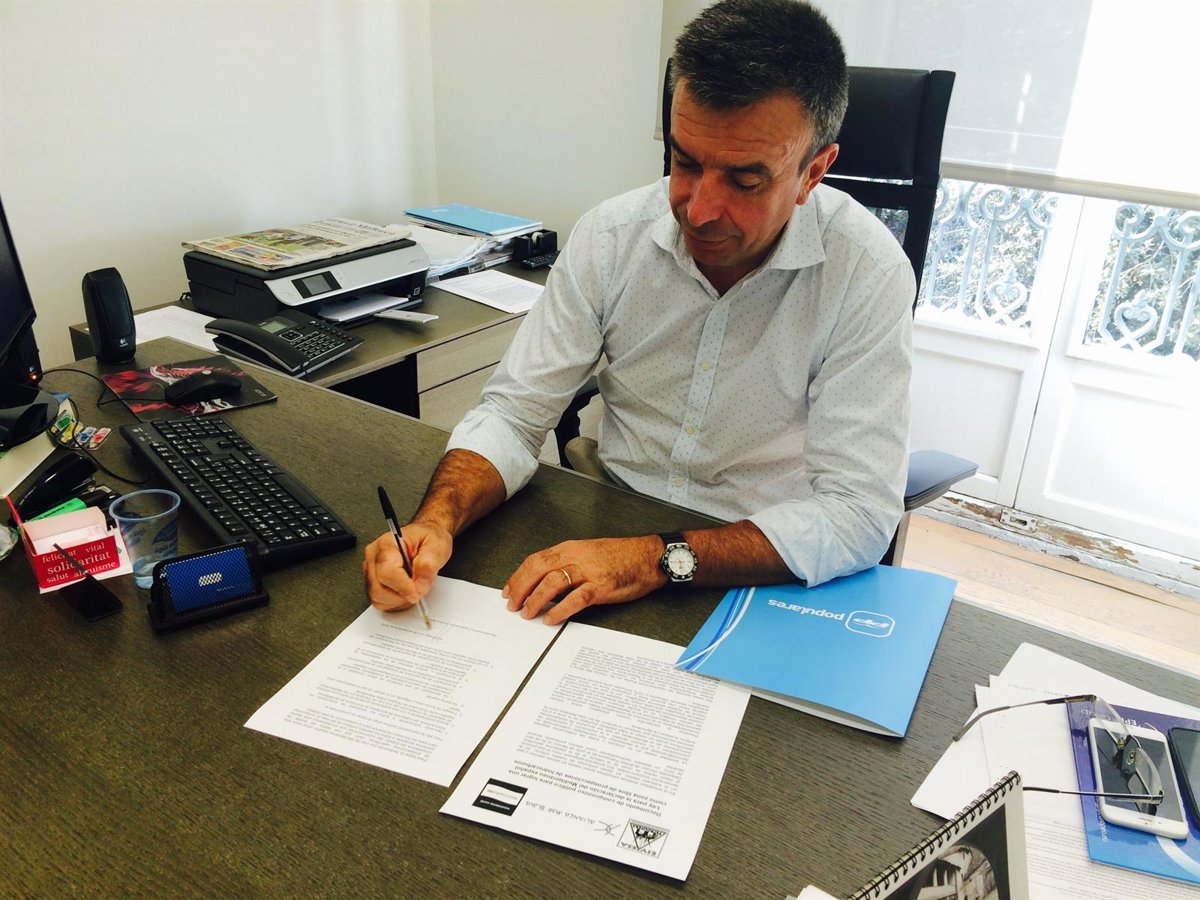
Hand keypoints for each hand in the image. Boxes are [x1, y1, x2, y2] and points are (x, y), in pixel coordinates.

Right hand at [362, 520, 451, 611]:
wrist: (425, 537)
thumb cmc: (428, 538)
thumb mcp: (437, 546)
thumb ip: (428, 565)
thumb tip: (419, 586)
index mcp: (387, 544)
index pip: (387, 571)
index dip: (403, 587)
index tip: (418, 592)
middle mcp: (374, 556)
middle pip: (378, 588)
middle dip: (402, 595)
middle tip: (419, 588)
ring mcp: (371, 569)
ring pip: (377, 597)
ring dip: (398, 600)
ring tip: (413, 588)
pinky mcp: (373, 581)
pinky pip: (379, 601)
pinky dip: (394, 603)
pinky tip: (405, 593)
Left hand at [502, 535, 665, 625]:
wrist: (648, 556)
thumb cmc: (622, 555)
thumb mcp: (589, 552)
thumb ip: (567, 562)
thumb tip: (546, 579)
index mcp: (571, 548)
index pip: (536, 560)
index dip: (518, 576)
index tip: (509, 590)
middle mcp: (576, 556)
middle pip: (538, 570)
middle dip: (520, 588)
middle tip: (512, 605)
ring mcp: (589, 571)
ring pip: (552, 583)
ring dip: (535, 600)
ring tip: (527, 613)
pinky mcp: (601, 586)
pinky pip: (575, 599)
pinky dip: (559, 610)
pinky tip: (550, 618)